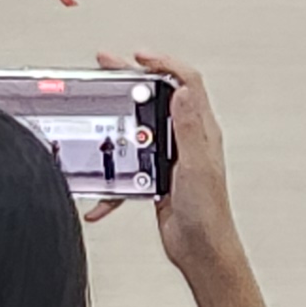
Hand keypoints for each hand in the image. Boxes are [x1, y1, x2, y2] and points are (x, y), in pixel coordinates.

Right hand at [103, 49, 249, 283]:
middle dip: (133, 81)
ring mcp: (171, 158)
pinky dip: (114, 181)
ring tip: (97, 110)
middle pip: (159, 99)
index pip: (186, 83)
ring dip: (119, 123)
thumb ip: (187, 128)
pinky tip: (100, 197)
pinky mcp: (157, 178)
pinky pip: (130, 169)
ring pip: (141, 129)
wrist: (201, 249)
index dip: (165, 64)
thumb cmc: (207, 212)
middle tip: (109, 67)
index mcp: (201, 130)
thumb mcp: (196, 165)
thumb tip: (183, 90)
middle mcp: (187, 139)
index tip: (140, 57)